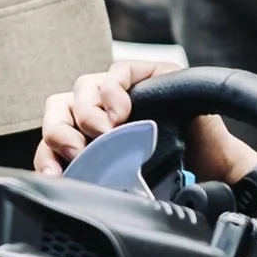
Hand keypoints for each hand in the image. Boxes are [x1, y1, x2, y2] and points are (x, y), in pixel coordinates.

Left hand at [36, 60, 178, 174]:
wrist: (209, 173)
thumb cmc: (167, 178)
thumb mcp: (118, 184)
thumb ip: (90, 179)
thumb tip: (64, 183)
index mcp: (86, 138)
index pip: (53, 139)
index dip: (47, 154)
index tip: (55, 174)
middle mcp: (98, 112)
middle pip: (59, 107)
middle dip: (60, 130)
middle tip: (77, 151)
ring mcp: (120, 92)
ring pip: (83, 87)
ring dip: (88, 112)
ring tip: (105, 133)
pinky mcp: (146, 75)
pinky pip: (117, 72)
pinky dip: (114, 90)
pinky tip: (122, 113)